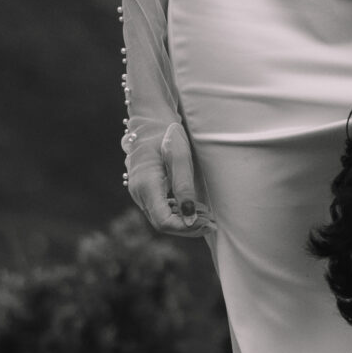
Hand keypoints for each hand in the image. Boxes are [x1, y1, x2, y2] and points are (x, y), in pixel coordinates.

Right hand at [126, 121, 211, 237]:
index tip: (208, 222)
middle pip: (162, 224)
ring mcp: (139, 194)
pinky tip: (195, 208)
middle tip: (212, 222)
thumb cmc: (168, 136)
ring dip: (185, 221)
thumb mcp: (180, 158)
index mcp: (146, 186)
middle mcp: (139, 193)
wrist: (150, 124)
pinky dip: (178, 214)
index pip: (164, 222)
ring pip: (161, 220)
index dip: (186, 228)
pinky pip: (160, 211)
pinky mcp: (145, 192)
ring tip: (207, 215)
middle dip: (188, 227)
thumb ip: (184, 188)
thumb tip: (190, 218)